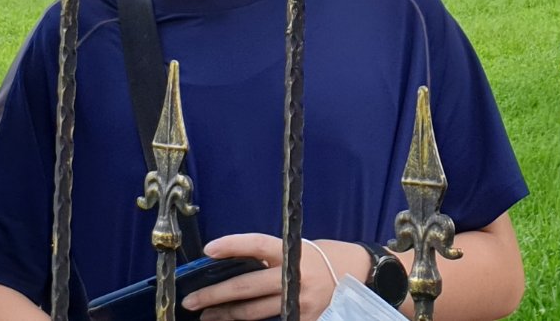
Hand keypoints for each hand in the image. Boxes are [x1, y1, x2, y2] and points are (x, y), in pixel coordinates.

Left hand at [187, 233, 363, 320]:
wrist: (368, 278)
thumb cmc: (332, 258)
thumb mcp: (305, 248)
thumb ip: (276, 257)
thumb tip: (239, 266)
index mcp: (294, 251)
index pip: (256, 245)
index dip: (231, 245)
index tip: (208, 250)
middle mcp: (295, 277)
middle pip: (246, 287)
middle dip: (214, 295)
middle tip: (191, 301)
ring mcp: (300, 302)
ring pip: (253, 313)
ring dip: (226, 315)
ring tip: (206, 316)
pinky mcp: (306, 320)